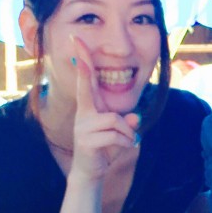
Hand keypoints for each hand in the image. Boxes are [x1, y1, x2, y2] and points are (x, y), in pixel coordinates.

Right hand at [71, 36, 140, 180]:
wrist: (90, 173)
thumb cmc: (104, 149)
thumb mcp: (119, 134)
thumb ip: (127, 123)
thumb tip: (136, 117)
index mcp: (89, 109)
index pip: (86, 82)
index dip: (83, 62)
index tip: (76, 42)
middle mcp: (84, 114)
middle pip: (86, 86)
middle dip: (83, 63)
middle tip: (75, 39)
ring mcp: (83, 126)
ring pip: (116, 119)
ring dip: (127, 133)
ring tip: (125, 142)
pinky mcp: (86, 140)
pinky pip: (117, 135)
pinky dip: (126, 142)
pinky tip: (123, 148)